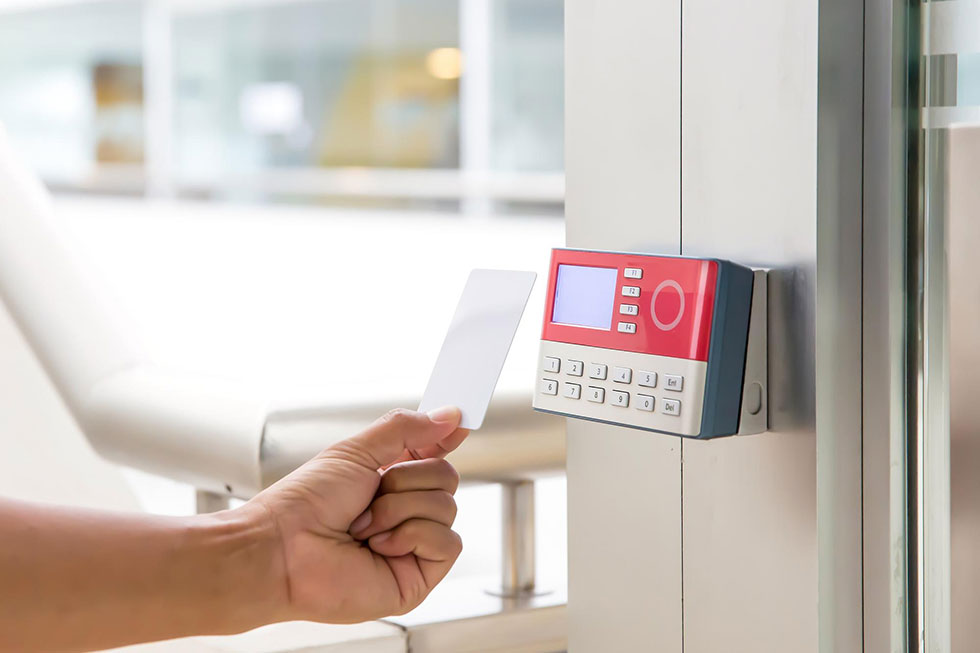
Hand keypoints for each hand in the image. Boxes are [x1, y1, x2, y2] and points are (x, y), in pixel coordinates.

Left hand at [247, 407, 468, 623]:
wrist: (281, 550)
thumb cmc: (303, 505)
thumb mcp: (355, 451)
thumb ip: (406, 429)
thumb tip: (450, 417)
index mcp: (388, 479)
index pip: (434, 454)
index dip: (444, 439)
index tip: (456, 423)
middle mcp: (403, 511)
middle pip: (447, 477)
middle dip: (406, 479)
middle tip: (371, 493)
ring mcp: (412, 545)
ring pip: (448, 507)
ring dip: (400, 509)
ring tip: (364, 526)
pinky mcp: (418, 576)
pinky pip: (449, 542)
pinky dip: (412, 536)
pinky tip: (378, 547)